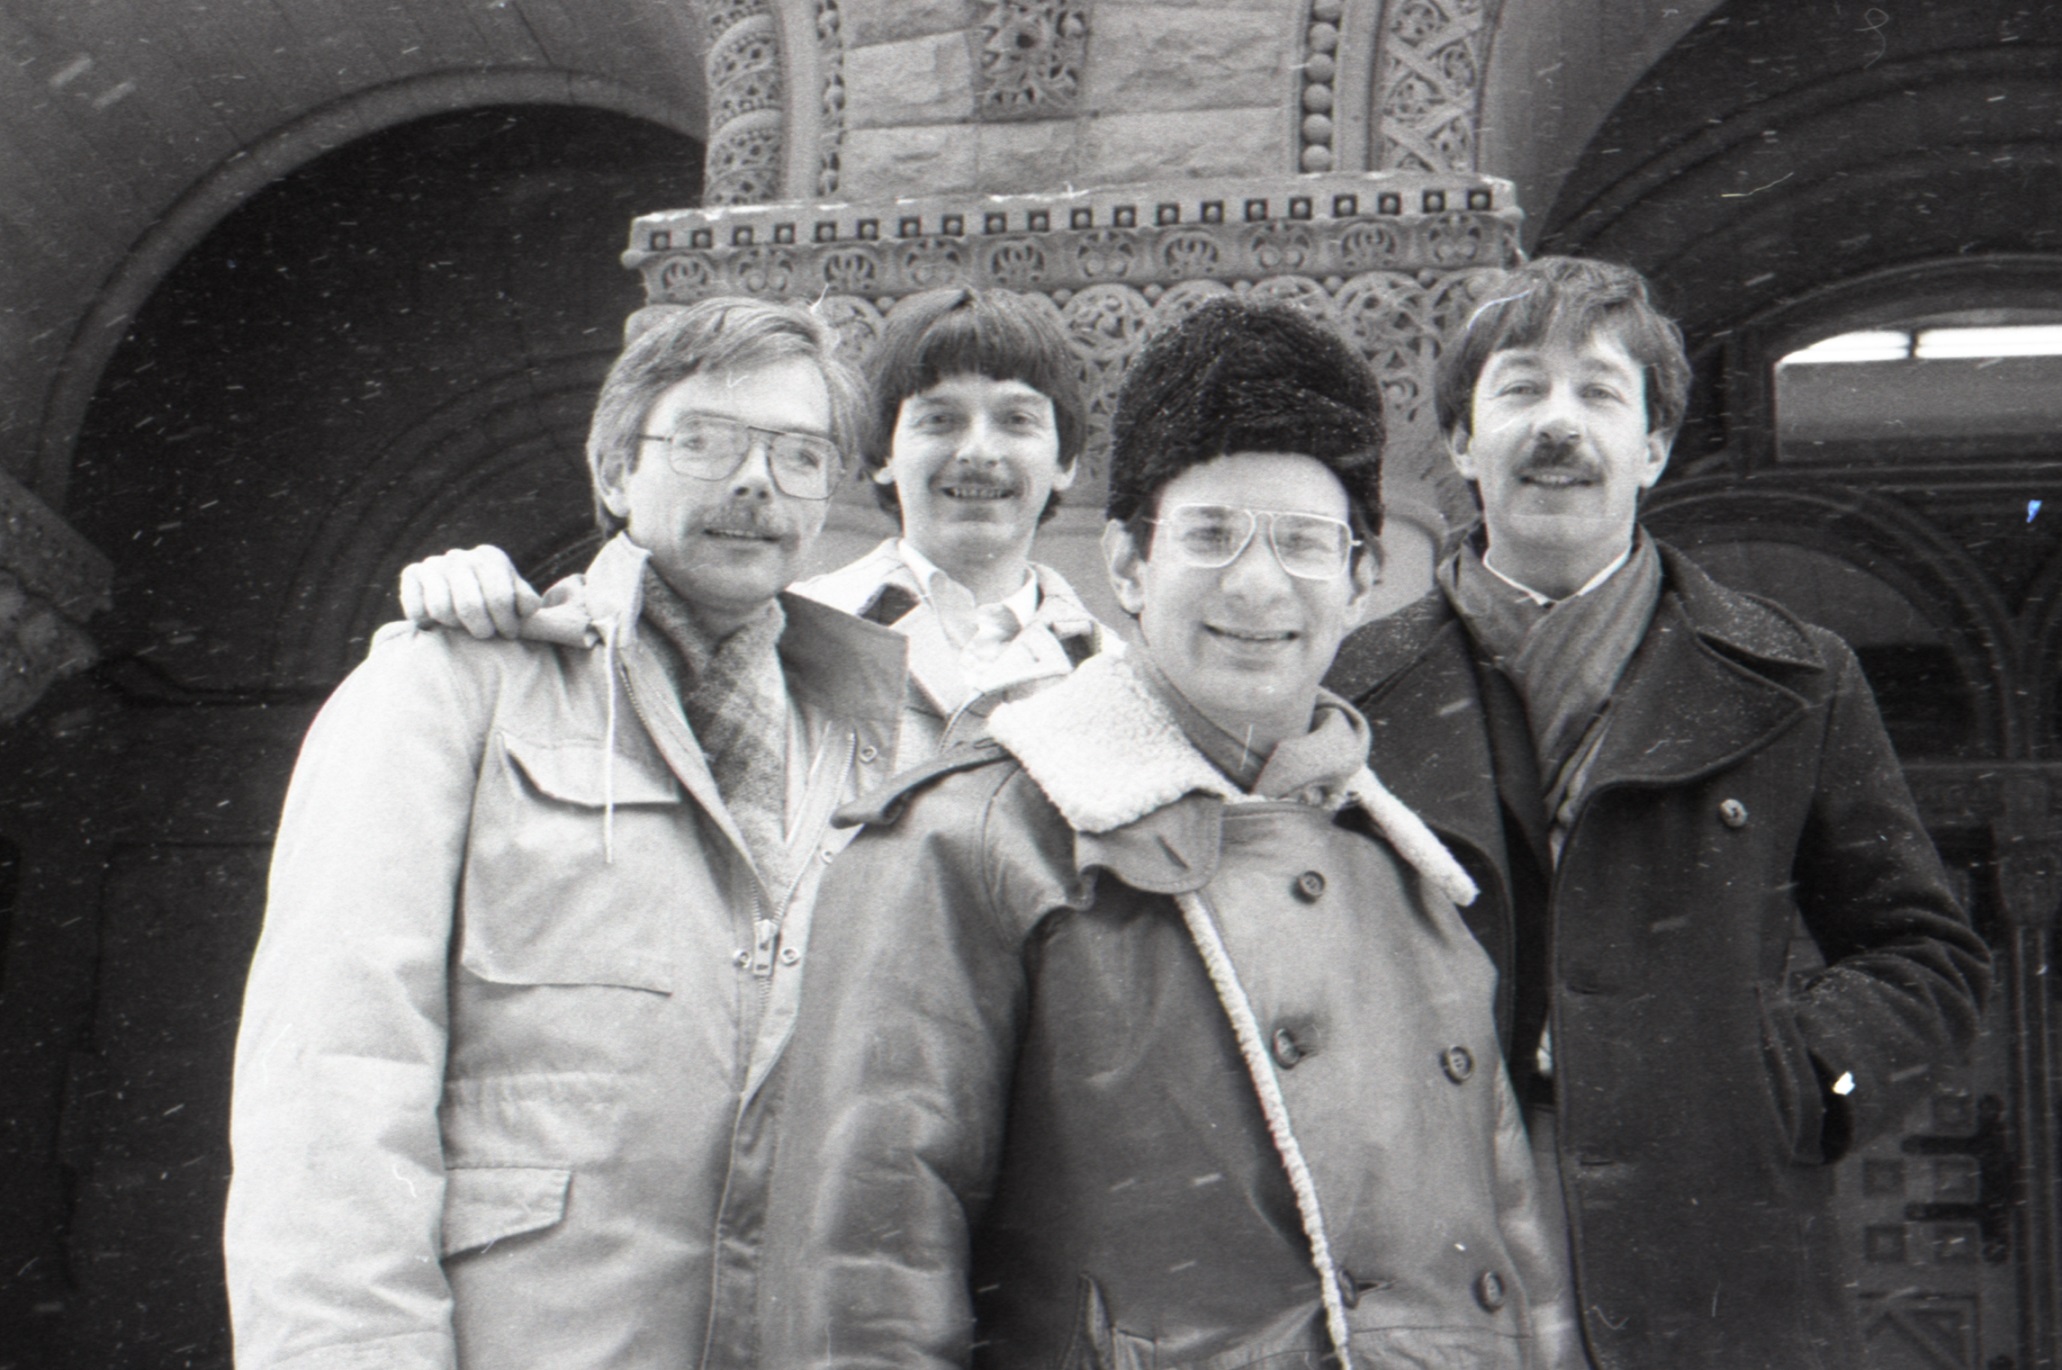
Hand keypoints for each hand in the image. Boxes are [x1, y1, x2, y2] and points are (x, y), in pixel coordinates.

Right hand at [399, 546, 540, 638]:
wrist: (456, 602)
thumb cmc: (494, 606)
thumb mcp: (516, 601)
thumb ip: (526, 603)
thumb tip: (526, 608)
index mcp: (491, 557)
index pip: (500, 597)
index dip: (506, 622)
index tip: (509, 634)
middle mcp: (461, 555)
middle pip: (470, 605)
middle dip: (481, 628)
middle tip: (485, 635)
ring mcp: (434, 563)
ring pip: (441, 609)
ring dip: (454, 626)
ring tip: (461, 627)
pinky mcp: (411, 573)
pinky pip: (417, 610)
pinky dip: (427, 623)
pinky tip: (436, 623)